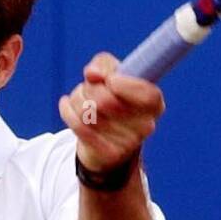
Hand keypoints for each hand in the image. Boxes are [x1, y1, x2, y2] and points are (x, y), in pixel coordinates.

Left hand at [58, 52, 164, 171]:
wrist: (104, 140)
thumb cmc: (111, 99)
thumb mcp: (111, 74)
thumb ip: (103, 64)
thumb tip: (93, 74)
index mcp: (154, 104)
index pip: (148, 95)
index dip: (126, 85)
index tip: (110, 80)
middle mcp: (146, 125)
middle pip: (107, 101)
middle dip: (90, 88)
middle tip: (88, 89)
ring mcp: (129, 143)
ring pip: (89, 112)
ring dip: (77, 99)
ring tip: (79, 99)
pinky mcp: (109, 154)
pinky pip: (79, 127)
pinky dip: (67, 111)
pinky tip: (66, 105)